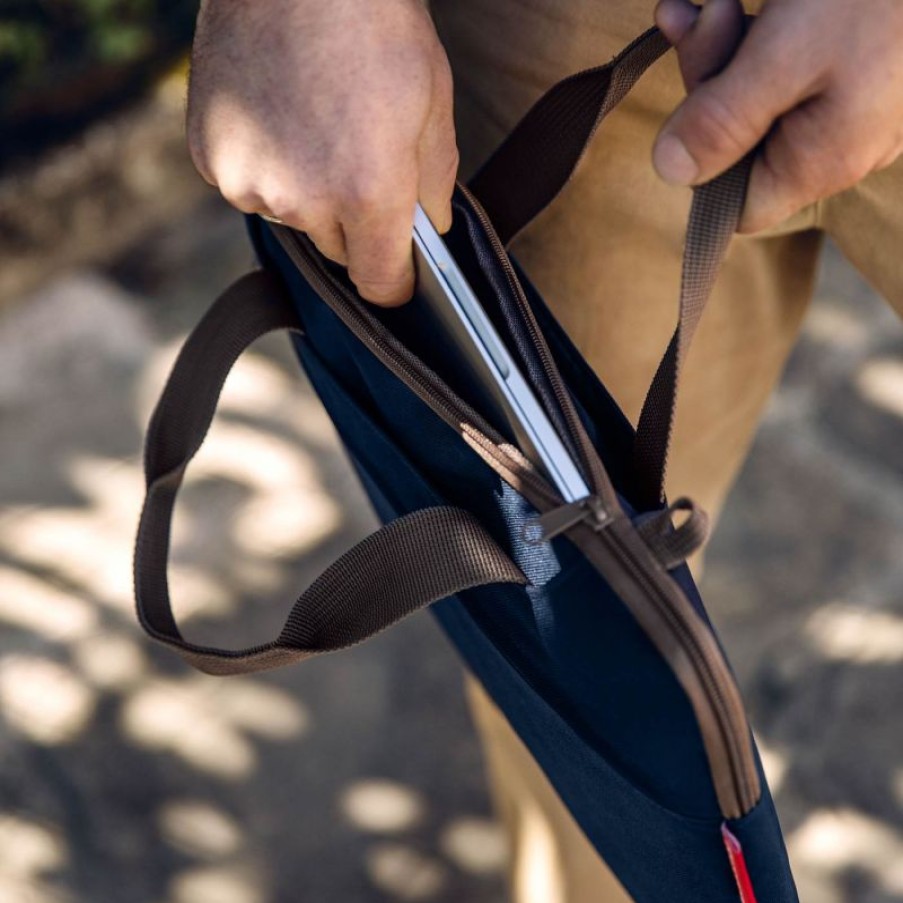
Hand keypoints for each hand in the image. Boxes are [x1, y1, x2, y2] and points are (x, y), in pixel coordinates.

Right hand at [187, 0, 457, 304]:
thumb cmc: (373, 23)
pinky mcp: (211, 158)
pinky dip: (266, 166)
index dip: (395, 280)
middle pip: (338, 250)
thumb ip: (433, 189)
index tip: (399, 272)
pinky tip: (279, 116)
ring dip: (307, 193)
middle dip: (355, 222)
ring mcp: (248, 181)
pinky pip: (249, 187)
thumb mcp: (433, 106)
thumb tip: (427, 234)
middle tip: (360, 159)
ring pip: (292, 217)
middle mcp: (303, 200)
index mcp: (366, 193)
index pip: (379, 283)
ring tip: (316, 125)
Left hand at [652, 0, 902, 233]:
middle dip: (707, 82)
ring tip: (708, 4)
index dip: (702, 170)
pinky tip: (728, 3)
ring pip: (758, 97)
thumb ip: (724, 120)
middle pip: (741, 144)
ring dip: (720, 47)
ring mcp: (852, 105)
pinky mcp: (858, 63)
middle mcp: (837, 144)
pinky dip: (753, 35)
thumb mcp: (786, 55)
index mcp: (819, 161)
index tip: (687, 115)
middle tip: (699, 18)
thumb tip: (670, 171)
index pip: (738, 208)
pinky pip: (788, 66)